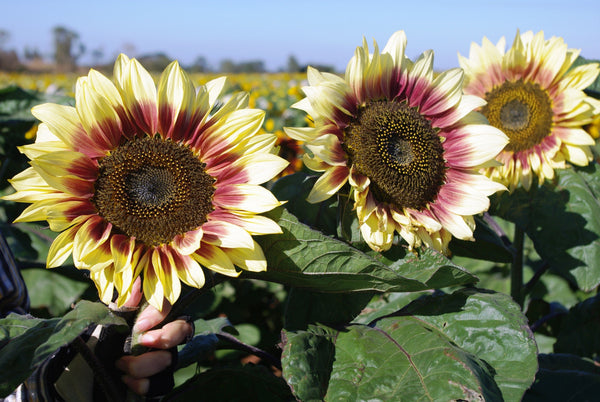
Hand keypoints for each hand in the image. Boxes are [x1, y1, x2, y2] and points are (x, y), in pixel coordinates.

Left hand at [115, 278, 193, 395]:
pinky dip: (144, 384)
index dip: (158, 315)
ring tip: (121, 364)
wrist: (93, 367)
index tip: (139, 325)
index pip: (168, 307)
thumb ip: (124, 303)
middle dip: (165, 337)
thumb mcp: (111, 318)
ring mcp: (165, 357)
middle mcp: (165, 334)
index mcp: (153, 315)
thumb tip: (137, 282)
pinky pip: (162, 383)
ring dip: (145, 364)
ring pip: (170, 359)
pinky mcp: (160, 378)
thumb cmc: (106, 336)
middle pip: (182, 331)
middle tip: (144, 342)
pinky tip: (126, 379)